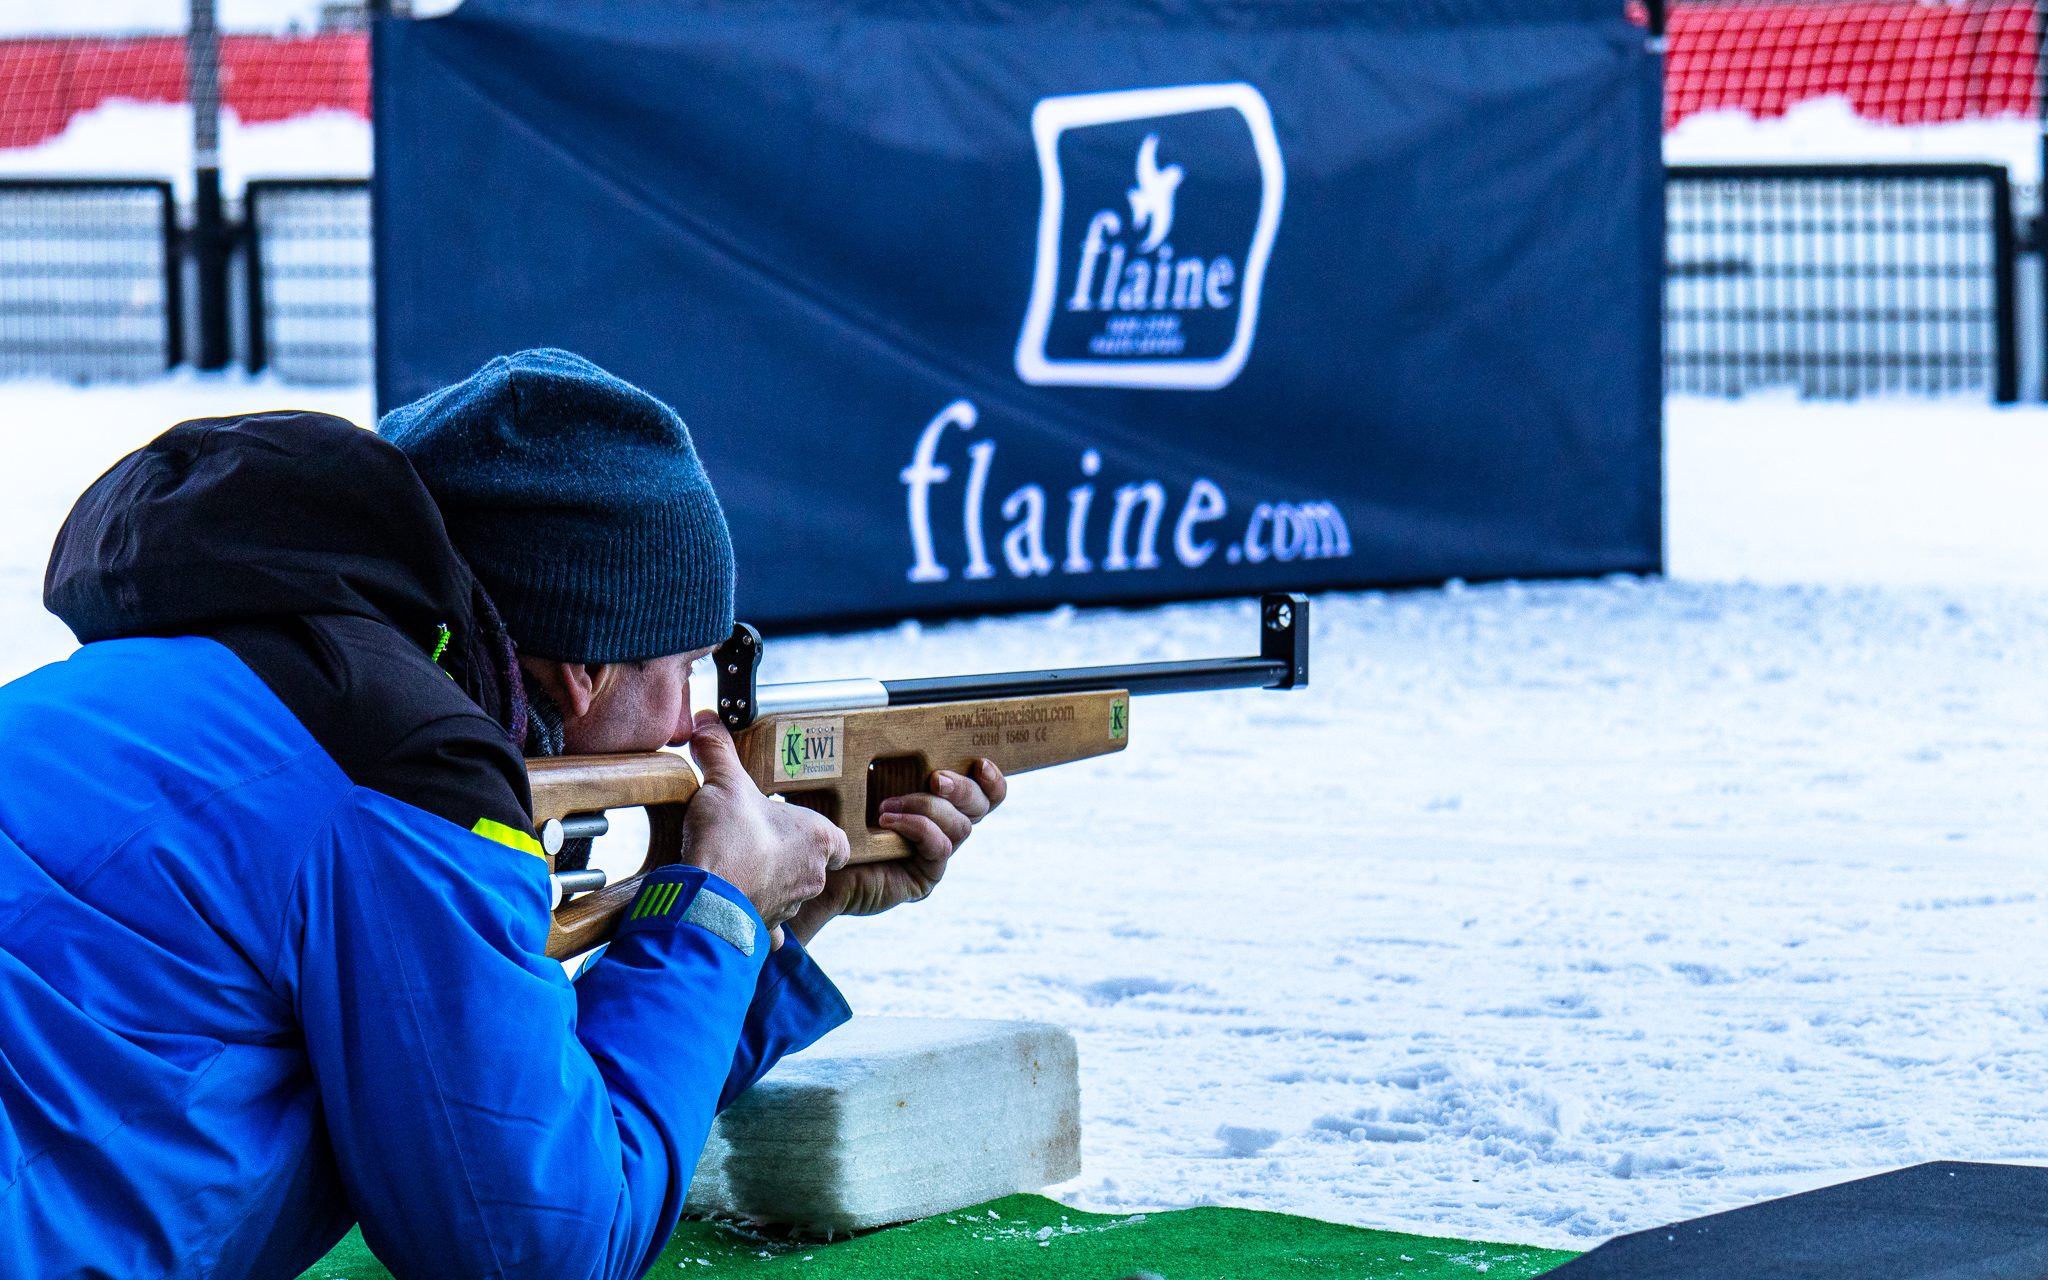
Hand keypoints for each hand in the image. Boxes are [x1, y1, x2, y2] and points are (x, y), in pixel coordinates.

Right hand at [681, 709, 848, 932]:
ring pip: (791, 893)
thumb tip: (709, 721)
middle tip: (760, 842)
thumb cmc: (729, 840)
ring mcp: (792, 904)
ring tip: (742, 868)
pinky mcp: (766, 927)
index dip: (824, 835)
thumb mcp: (725, 782)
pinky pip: (770, 927)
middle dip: (790, 856)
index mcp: (818, 838)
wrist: (708, 897)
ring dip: (773, 883)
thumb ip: (720, 751)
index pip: (840, 841)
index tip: (803, 830)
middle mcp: (814, 875)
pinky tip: (740, 908)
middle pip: (814, 865)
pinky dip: (758, 919)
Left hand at [785, 759, 1006, 944]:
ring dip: (926, 807)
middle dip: (962, 788)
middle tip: (934, 778)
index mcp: (937, 801)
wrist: (813, 859)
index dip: (991, 779)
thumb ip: (889, 757)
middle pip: (980, 806)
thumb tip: (898, 723)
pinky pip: (940, 847)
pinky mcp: (925, 876)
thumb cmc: (833, 815)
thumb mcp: (862, 777)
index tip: (980, 762)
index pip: (983, 792)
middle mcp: (942, 827)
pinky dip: (918, 828)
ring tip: (885, 807)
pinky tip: (888, 822)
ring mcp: (935, 854)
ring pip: (961, 826)